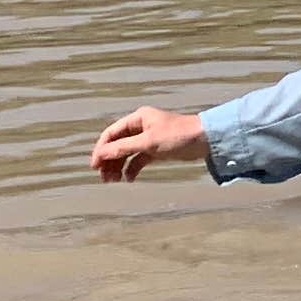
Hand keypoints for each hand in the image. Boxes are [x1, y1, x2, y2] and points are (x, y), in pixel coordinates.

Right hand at [91, 106, 207, 181]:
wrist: (205, 140)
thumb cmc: (177, 136)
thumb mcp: (148, 142)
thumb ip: (123, 148)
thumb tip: (100, 155)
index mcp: (137, 119)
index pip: (111, 134)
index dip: (101, 149)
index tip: (95, 167)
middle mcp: (141, 127)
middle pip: (117, 144)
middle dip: (109, 160)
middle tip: (104, 179)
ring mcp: (148, 139)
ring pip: (126, 153)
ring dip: (118, 166)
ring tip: (114, 181)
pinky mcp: (156, 150)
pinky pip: (138, 160)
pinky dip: (132, 169)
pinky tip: (129, 179)